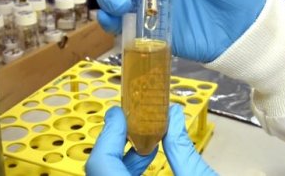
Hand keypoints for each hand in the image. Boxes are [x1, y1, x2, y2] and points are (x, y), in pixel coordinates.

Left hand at [86, 105, 217, 175]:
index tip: (118, 114)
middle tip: (130, 121)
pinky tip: (148, 156)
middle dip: (115, 142)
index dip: (108, 135)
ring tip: (146, 138)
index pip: (101, 165)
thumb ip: (183, 149)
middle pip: (100, 169)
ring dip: (123, 155)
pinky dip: (128, 168)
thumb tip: (174, 114)